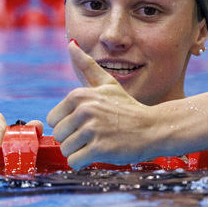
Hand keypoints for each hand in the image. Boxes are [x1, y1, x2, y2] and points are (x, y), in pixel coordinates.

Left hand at [46, 40, 155, 169]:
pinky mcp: (99, 148)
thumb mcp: (108, 84)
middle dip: (74, 140)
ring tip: (99, 142)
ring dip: (80, 151)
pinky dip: (85, 162)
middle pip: (59, 136)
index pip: (53, 120)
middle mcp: (84, 110)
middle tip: (96, 134)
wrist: (154, 127)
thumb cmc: (128, 108)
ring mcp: (92, 129)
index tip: (88, 123)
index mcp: (80, 95)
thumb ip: (87, 65)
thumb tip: (71, 44)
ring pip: (66, 150)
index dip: (69, 125)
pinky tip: (100, 152)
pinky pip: (74, 162)